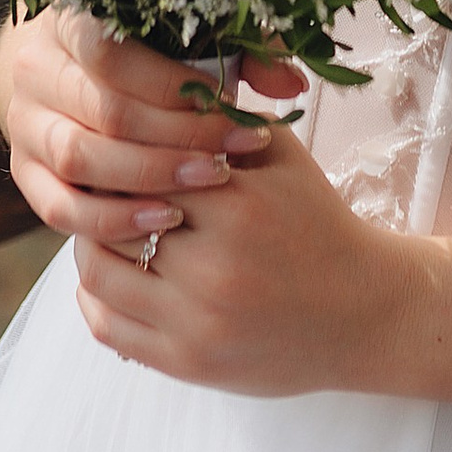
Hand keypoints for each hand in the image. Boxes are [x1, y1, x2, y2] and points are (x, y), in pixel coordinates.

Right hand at [0, 8, 292, 252]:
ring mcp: (24, 126)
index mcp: (68, 19)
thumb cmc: (147, 49)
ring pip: (79, 160)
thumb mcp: (191, 34)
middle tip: (229, 158)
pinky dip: (112, 220)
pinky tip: (164, 220)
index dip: (175, 86)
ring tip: (205, 186)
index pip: (113, 52)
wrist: (75, 72)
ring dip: (148, 178)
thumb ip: (244, 49)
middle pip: (102, 110)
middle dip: (174, 138)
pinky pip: (60, 208)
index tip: (232, 107)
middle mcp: (35, 71)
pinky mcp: (25, 175)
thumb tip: (292, 86)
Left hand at [71, 105, 426, 397]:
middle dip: (99, 197)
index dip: (120, 152)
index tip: (109, 142)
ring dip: (90, 246)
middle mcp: (212, 268)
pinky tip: (110, 276)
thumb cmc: (318, 224)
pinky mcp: (187, 363)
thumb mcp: (283, 158)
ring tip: (102, 228)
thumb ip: (223, 122)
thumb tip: (157, 88)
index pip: (142, 167)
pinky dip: (92, 299)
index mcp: (236, 207)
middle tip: (93, 182)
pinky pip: (108, 329)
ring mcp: (196, 323)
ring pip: (98, 275)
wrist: (361, 313)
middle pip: (113, 220)